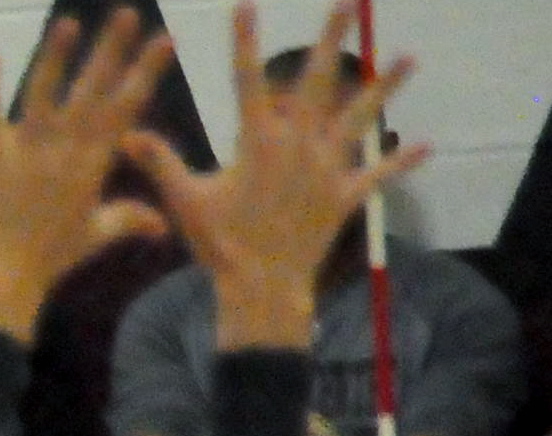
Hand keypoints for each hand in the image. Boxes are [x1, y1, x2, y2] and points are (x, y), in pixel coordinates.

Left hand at [0, 11, 178, 342]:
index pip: (124, 109)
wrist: (2, 284)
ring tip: (68, 23)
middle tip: (128, 13)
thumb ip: (129, 220)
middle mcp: (63, 151)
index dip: (145, 73)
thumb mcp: (96, 237)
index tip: (165, 40)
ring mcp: (25, 153)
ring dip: (55, 58)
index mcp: (91, 164)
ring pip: (42, 95)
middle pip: (90, 93)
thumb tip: (163, 224)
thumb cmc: (49, 262)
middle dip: (110, 52)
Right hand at [123, 3, 421, 349]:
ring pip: (359, 119)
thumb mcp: (186, 203)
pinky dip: (399, 163)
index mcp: (258, 142)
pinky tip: (425, 147)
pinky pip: (375, 176)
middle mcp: (299, 146)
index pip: (248, 81)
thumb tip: (126, 137)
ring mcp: (326, 170)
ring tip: (408, 58)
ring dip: (384, 88)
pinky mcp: (343, 197)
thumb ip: (161, 165)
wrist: (260, 290)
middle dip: (333, 38)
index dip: (244, 41)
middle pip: (319, 82)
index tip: (245, 4)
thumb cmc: (220, 247)